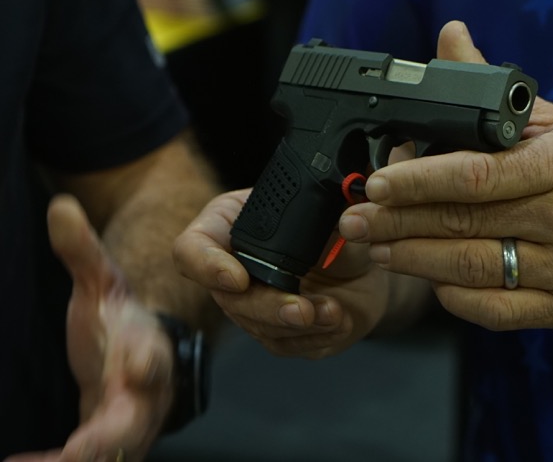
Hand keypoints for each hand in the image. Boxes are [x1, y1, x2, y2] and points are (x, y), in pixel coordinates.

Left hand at [6, 195, 174, 461]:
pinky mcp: (106, 446)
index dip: (149, 362)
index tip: (138, 365)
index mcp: (147, 349)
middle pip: (135, 422)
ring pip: (114, 454)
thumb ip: (80, 248)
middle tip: (79, 452)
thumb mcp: (99, 281)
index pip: (155, 356)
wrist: (131, 353)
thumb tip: (60, 207)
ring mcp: (128, 426)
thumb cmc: (118, 320)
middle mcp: (144, 395)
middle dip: (108, 439)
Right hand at [172, 189, 395, 358]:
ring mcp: (254, 308)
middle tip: (301, 309)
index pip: (190, 250)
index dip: (206, 266)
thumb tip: (343, 220)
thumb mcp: (327, 206)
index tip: (237, 277)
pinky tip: (339, 321)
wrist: (361, 258)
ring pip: (260, 329)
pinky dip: (315, 337)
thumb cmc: (333, 223)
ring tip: (333, 312)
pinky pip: (289, 346)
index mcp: (227, 229)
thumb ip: (326, 210)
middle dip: (268, 308)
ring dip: (298, 327)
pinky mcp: (281, 335)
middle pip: (230, 301)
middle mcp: (232, 272)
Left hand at [337, 21, 552, 330]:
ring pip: (473, 270)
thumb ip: (492, 86)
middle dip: (397, 222)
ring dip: (414, 260)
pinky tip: (428, 280)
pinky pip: (497, 310)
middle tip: (354, 220)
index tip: (375, 183)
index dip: (417, 182)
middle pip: (464, 223)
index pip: (475, 175)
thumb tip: (449, 35)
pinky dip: (456, 298)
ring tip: (376, 248)